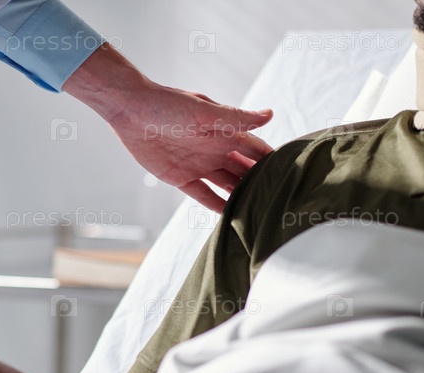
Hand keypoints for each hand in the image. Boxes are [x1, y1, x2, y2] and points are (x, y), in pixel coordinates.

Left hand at [64, 45, 273, 212]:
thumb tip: (270, 114)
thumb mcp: (204, 111)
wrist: (131, 111)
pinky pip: (204, 195)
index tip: (293, 172)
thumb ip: (236, 118)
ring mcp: (199, 164)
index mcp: (225, 131)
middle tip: (280, 200)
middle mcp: (215, 149)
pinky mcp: (181, 177)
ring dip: (241, 196)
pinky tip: (231, 216)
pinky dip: (217, 205)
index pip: (256, 148)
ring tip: (260, 212)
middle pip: (244, 170)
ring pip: (227, 184)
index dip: (272, 159)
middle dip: (260, 182)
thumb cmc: (168, 104)